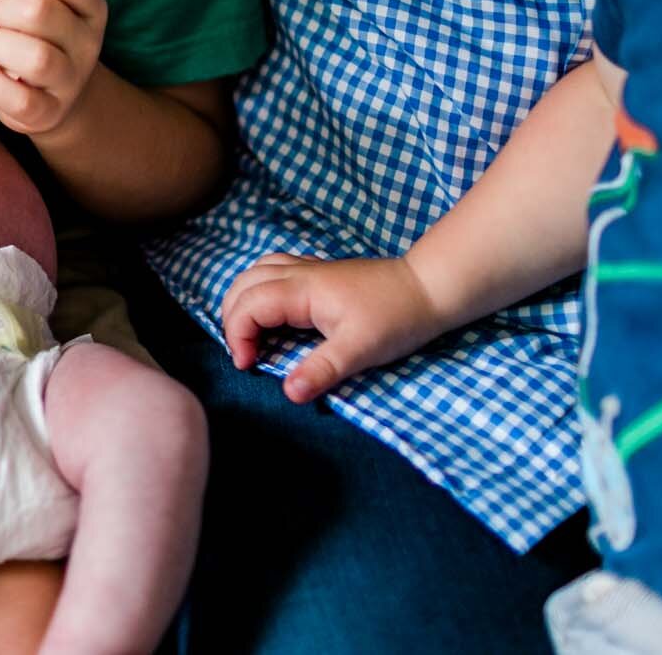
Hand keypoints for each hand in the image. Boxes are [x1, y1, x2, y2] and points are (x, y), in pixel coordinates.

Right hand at [220, 254, 447, 403]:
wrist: (429, 288)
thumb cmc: (396, 318)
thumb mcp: (361, 350)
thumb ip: (322, 370)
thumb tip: (289, 393)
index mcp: (301, 290)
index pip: (248, 306)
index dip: (238, 336)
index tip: (250, 366)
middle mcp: (298, 273)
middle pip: (243, 286)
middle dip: (233, 320)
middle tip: (245, 354)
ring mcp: (307, 268)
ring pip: (255, 272)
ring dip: (242, 301)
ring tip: (248, 332)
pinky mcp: (318, 271)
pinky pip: (272, 269)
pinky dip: (259, 288)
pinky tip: (270, 309)